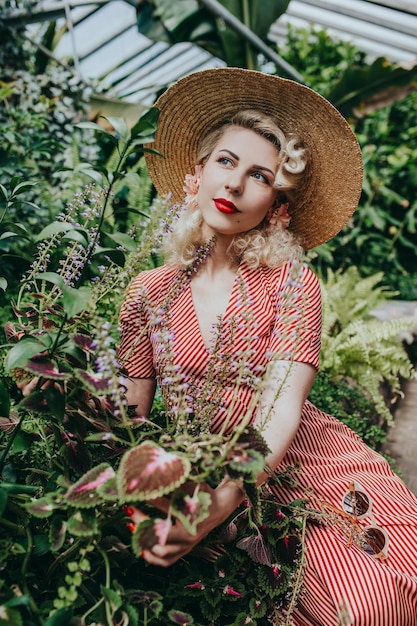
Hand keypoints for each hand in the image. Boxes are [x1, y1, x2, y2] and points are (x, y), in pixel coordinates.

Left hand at [125, 480, 244, 566]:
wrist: (220, 507)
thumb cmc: (204, 495)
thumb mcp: (187, 490)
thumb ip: (168, 491)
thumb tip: (147, 488)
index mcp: (190, 525)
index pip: (161, 525)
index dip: (144, 516)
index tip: (131, 504)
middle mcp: (188, 540)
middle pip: (158, 541)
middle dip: (141, 527)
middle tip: (129, 513)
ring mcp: (186, 547)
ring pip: (162, 556)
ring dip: (145, 545)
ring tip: (133, 530)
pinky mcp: (185, 550)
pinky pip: (167, 561)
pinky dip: (154, 558)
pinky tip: (142, 549)